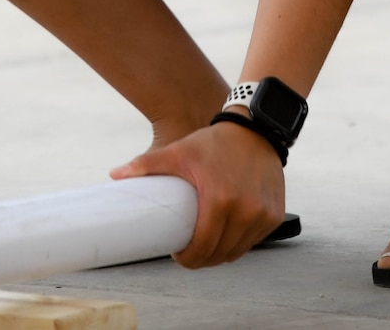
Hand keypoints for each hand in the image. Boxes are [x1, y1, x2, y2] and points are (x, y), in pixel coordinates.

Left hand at [110, 119, 284, 267]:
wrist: (255, 130)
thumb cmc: (213, 143)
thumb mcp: (178, 152)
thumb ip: (147, 165)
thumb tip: (114, 175)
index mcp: (220, 200)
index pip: (203, 247)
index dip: (188, 258)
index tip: (178, 255)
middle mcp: (247, 212)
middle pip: (220, 254)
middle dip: (202, 260)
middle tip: (188, 253)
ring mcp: (264, 215)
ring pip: (239, 251)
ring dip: (221, 254)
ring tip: (205, 247)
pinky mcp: (275, 215)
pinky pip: (255, 240)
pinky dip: (239, 243)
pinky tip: (225, 238)